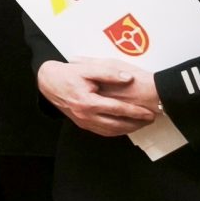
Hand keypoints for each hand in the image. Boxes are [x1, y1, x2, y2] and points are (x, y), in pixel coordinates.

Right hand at [39, 58, 162, 136]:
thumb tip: (128, 78)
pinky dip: (116, 131)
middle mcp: (85, 115)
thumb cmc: (68, 74)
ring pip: (110, 131)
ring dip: (128, 129)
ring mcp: (83, 122)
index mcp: (88, 102)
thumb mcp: (87, 68)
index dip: (135, 111)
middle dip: (136, 123)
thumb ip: (108, 73)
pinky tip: (125, 126)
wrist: (48, 82)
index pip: (118, 109)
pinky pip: (102, 131)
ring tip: (142, 124)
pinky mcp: (81, 124)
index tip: (150, 112)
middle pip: (116, 125)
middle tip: (151, 120)